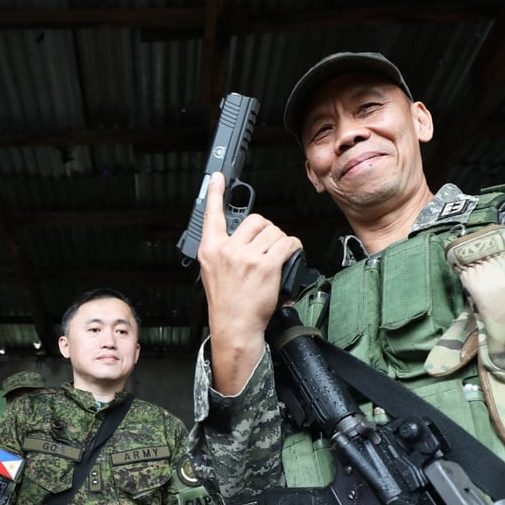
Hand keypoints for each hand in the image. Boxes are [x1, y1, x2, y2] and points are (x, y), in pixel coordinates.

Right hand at [198, 172, 301, 394]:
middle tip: (265, 250)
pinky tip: (288, 258)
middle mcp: (227, 249)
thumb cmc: (227, 303)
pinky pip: (287, 244)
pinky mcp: (266, 265)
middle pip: (255, 220)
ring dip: (280, 243)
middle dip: (266, 232)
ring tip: (275, 260)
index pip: (211, 214)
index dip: (215, 193)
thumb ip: (223, 250)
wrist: (234, 327)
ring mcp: (246, 257)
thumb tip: (244, 236)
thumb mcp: (213, 272)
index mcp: (211, 249)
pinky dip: (293, 249)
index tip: (217, 177)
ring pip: (274, 232)